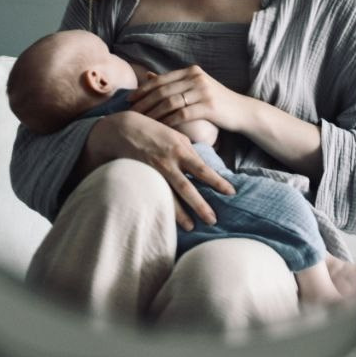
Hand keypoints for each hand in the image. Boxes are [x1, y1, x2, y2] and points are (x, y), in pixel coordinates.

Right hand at [82, 108, 235, 230]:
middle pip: (187, 188)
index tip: (231, 192)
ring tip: (191, 227)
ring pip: (170, 196)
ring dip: (181, 214)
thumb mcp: (176, 136)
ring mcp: (154, 171)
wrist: (123, 129)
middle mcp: (169, 161)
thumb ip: (189, 151)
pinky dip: (163, 208)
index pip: (204, 170)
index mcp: (181, 149)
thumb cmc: (154, 131)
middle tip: (213, 220)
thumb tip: (205, 166)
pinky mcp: (142, 177)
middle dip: (201, 205)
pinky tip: (168, 219)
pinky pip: (155, 196)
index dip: (218, 182)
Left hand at [130, 64, 249, 134]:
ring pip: (170, 102)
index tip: (129, 99)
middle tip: (130, 112)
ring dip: (153, 112)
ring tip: (141, 121)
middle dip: (144, 101)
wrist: (242, 112)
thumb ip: (174, 82)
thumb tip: (148, 76)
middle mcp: (196, 77)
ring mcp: (203, 91)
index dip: (143, 89)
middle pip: (163, 90)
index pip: (161, 79)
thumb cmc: (216, 102)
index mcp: (191, 71)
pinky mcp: (209, 106)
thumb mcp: (196, 87)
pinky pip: (182, 114)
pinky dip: (168, 121)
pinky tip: (160, 128)